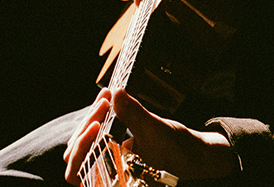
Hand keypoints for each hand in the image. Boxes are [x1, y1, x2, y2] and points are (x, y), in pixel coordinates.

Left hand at [64, 88, 237, 184]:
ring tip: (107, 97)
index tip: (97, 119)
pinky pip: (97, 137)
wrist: (196, 158)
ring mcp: (106, 164)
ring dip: (93, 119)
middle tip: (105, 99)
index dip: (82, 144)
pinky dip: (101, 118)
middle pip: (77, 153)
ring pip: (85, 144)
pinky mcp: (113, 152)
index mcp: (110, 180)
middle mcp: (104, 175)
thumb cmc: (177, 153)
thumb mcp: (156, 132)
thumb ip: (134, 115)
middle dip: (88, 123)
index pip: (78, 168)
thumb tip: (116, 94)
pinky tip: (110, 100)